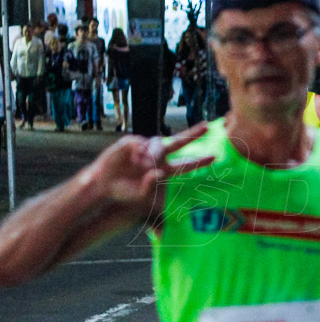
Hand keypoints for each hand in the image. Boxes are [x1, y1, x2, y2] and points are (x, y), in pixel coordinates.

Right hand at [83, 123, 213, 210]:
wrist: (102, 184)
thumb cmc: (123, 191)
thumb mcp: (139, 194)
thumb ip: (150, 186)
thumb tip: (159, 171)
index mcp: (163, 169)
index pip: (185, 164)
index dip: (199, 161)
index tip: (214, 157)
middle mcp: (157, 156)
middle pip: (178, 142)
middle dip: (192, 134)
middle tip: (207, 127)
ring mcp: (144, 148)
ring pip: (157, 143)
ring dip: (154, 153)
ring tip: (142, 164)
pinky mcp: (130, 142)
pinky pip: (140, 142)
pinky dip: (138, 150)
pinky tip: (133, 158)